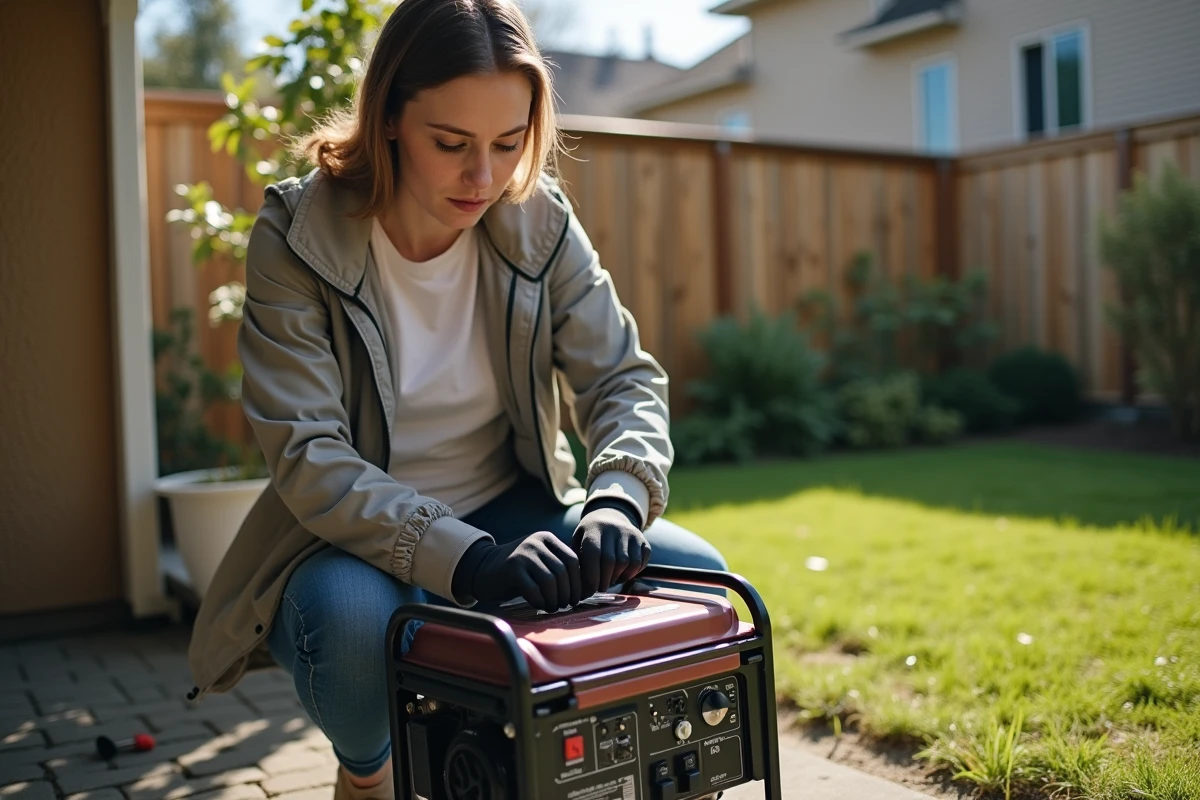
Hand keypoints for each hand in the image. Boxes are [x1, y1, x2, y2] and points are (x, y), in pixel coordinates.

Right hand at [456, 532, 581, 611]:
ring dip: (555, 599)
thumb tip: (585, 588)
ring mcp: (523, 555)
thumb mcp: (540, 560)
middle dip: (568, 593)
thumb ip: (558, 566)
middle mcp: (535, 543)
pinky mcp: (512, 570)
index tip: (578, 597)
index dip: (579, 581)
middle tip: (565, 605)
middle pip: (563, 571)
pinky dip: (541, 601)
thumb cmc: (518, 571)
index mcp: (546, 538)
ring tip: (553, 607)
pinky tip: (540, 605)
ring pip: (550, 581)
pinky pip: (534, 590)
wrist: (483, 569)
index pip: (572, 560)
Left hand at [573, 501, 651, 597]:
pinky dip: (633, 573)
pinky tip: (623, 574)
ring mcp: (630, 533)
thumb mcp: (578, 542)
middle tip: (600, 588)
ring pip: (628, 563)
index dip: (591, 576)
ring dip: (619, 578)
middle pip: (611, 561)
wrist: (609, 516)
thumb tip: (579, 587)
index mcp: (594, 529)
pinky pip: (641, 562)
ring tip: (610, 580)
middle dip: (605, 581)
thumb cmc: (589, 536)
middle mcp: (614, 528)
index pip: (593, 554)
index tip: (589, 591)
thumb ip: (577, 561)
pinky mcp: (642, 539)